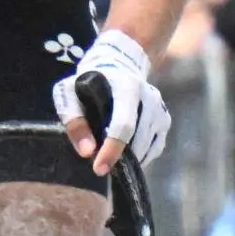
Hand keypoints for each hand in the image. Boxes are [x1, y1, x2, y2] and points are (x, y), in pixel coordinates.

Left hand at [52, 26, 168, 173]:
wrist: (119, 66)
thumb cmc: (89, 82)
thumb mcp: (69, 93)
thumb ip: (74, 120)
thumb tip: (87, 152)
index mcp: (127, 88)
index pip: (123, 125)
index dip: (112, 149)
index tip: (99, 169)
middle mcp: (150, 98)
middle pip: (138, 140)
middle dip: (120, 158)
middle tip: (100, 164)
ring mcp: (161, 110)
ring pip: (148, 146)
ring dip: (129, 158)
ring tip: (110, 155)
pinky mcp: (165, 120)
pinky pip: (155, 148)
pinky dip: (140, 156)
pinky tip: (125, 153)